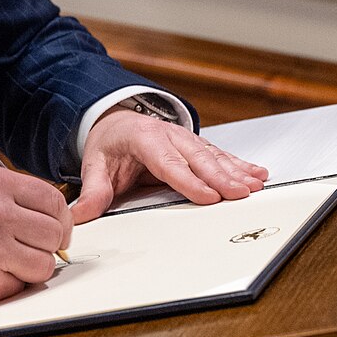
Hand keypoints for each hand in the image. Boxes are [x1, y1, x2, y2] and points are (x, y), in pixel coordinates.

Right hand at [0, 166, 71, 310]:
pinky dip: (10, 285)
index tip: (56, 229)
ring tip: (8, 263)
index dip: (60, 219)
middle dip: (49, 245)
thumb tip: (47, 211)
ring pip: (44, 264)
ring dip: (32, 268)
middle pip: (54, 233)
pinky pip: (20, 286)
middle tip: (33, 249)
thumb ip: (9, 193)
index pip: (54, 200)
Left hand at [69, 110, 268, 223]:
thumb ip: (92, 192)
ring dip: (236, 171)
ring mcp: (187, 138)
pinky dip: (241, 165)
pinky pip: (222, 155)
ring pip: (214, 155)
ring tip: (255, 185)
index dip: (189, 180)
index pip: (168, 163)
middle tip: (240, 194)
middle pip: (198, 158)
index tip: (207, 196)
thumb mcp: (94, 165)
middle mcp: (170, 135)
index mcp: (144, 138)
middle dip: (221, 177)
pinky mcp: (197, 146)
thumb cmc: (109, 144)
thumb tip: (78, 216)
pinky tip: (258, 174)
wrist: (116, 120)